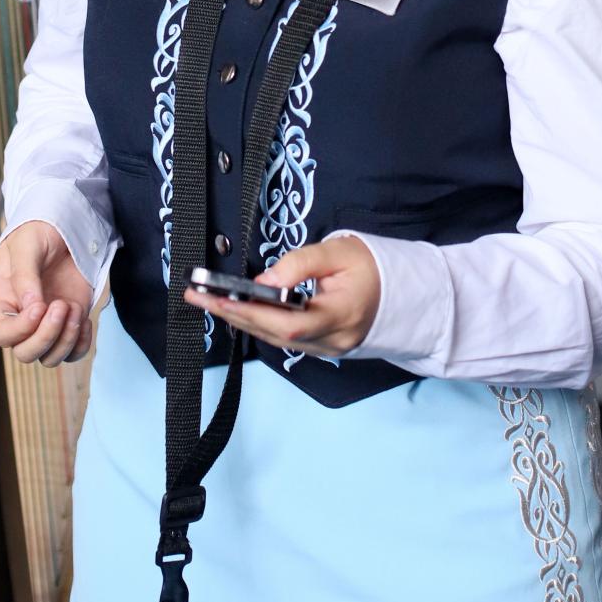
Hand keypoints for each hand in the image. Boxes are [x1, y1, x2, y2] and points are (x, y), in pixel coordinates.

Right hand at [0, 220, 93, 365]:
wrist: (65, 228)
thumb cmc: (38, 233)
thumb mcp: (27, 246)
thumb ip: (25, 275)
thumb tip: (30, 307)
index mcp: (4, 303)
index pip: (2, 334)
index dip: (21, 329)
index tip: (40, 306)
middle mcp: (23, 320)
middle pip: (26, 353)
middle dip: (46, 336)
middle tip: (62, 305)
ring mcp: (48, 324)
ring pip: (50, 358)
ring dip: (66, 339)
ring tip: (74, 308)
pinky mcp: (70, 324)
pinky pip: (73, 352)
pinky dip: (81, 344)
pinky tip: (85, 319)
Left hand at [183, 235, 381, 358]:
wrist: (403, 294)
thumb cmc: (373, 267)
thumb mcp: (340, 252)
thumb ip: (301, 263)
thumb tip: (263, 280)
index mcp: (342, 314)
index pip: (290, 322)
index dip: (252, 312)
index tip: (219, 297)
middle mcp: (332, 340)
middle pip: (275, 334)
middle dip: (233, 314)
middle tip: (197, 296)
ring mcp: (327, 349)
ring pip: (276, 340)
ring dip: (240, 320)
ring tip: (208, 301)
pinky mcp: (322, 348)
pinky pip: (284, 340)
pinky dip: (258, 324)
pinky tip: (238, 311)